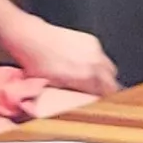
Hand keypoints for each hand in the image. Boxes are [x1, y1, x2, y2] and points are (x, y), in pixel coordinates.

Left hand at [3, 17, 120, 96]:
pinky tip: (83, 64)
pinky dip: (96, 61)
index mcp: (86, 77)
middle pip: (112, 81)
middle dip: (107, 88)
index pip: (108, 93)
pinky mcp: (91, 40)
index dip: (106, 101)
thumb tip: (80, 104)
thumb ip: (71, 97)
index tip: (102, 103)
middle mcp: (94, 62)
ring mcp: (94, 50)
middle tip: (97, 93)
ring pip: (109, 67)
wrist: (30, 37)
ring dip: (103, 75)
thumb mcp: (53, 88)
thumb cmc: (36, 62)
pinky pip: (101, 55)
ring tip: (90, 79)